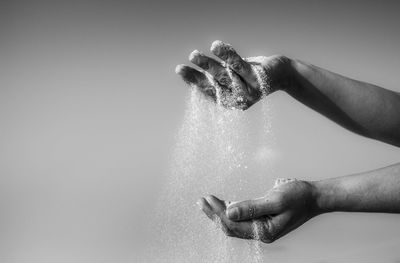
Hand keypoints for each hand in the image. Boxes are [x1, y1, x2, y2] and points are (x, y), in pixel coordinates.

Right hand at [175, 40, 292, 109]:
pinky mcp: (257, 76)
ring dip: (207, 64)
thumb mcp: (235, 78)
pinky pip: (239, 64)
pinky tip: (216, 45)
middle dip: (196, 76)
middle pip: (213, 85)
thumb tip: (193, 77)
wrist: (282, 74)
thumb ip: (218, 78)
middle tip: (179, 68)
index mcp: (231, 101)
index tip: (181, 73)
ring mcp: (248, 88)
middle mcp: (239, 98)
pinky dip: (226, 54)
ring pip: (224, 74)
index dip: (194, 83)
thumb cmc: (254, 75)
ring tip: (193, 55)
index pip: (208, 92)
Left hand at [197, 178, 316, 242]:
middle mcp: (261, 232)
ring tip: (207, 201)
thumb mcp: (275, 200)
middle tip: (201, 201)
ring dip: (220, 212)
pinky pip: (242, 218)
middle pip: (231, 226)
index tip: (206, 201)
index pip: (233, 225)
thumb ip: (252, 207)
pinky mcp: (262, 220)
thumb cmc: (299, 197)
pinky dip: (231, 210)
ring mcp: (262, 227)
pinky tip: (223, 203)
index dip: (217, 213)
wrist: (314, 197)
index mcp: (265, 231)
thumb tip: (229, 211)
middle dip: (215, 214)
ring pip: (235, 223)